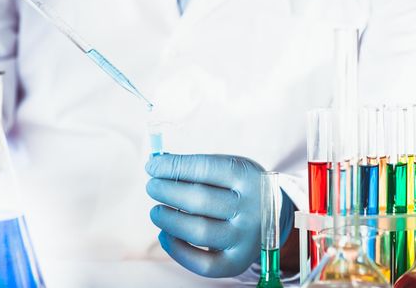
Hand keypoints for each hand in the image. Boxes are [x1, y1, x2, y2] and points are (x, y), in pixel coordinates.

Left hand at [146, 154, 294, 277]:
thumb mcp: (229, 167)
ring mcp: (246, 238)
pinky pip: (204, 264)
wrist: (273, 215)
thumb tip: (157, 162)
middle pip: (199, 200)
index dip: (174, 166)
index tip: (152, 166)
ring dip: (169, 220)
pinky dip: (178, 250)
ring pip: (199, 232)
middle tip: (152, 187)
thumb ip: (197, 166)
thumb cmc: (240, 187)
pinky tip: (166, 235)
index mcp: (248, 177)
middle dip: (167, 191)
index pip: (205, 168)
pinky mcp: (238, 262)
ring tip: (157, 211)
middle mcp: (252, 208)